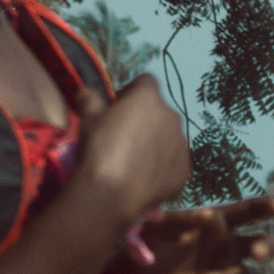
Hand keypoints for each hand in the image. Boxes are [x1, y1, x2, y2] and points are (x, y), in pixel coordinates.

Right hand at [71, 75, 189, 228]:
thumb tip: (88, 92)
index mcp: (149, 98)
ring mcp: (182, 144)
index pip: (146, 81)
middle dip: (145, 119)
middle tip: (124, 136)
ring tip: (135, 160)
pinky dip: (163, 165)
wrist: (112, 193)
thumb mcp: (87, 119)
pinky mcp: (185, 170)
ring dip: (156, 141)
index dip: (131, 91)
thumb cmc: (100, 148)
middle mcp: (172, 116)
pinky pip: (174, 161)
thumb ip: (90, 99)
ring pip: (169, 136)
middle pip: (159, 111)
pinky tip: (145, 177)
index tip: (118, 106)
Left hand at [127, 197, 273, 273]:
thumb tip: (207, 213)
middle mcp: (227, 249)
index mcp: (217, 226)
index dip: (262, 208)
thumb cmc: (149, 245)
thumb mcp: (159, 227)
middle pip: (262, 245)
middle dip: (266, 247)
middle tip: (258, 252)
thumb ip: (181, 219)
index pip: (245, 214)